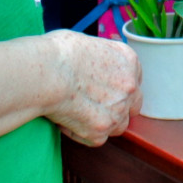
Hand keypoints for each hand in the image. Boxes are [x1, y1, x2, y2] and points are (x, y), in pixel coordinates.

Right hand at [43, 30, 142, 145]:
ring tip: (78, 114)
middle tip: (94, 106)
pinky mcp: (100, 132)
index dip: (118, 87)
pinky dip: (81, 133)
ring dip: (103, 123)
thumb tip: (94, 66)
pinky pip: (95, 138)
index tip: (105, 90)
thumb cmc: (60, 53)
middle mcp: (130, 87)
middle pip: (132, 105)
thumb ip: (102, 59)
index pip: (134, 81)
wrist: (48, 72)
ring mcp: (118, 111)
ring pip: (118, 126)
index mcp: (129, 61)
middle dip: (117, 107)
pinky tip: (65, 119)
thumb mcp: (91, 44)